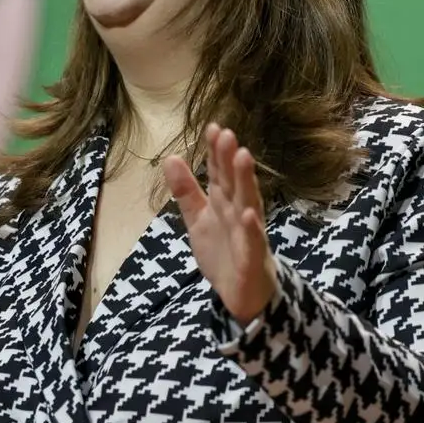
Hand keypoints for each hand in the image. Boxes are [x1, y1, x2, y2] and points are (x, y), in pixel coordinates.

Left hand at [162, 124, 278, 323]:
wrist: (243, 295)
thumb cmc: (224, 251)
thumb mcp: (198, 219)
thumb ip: (186, 191)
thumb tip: (171, 157)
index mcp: (225, 203)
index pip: (220, 173)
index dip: (216, 152)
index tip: (213, 127)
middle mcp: (239, 212)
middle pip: (234, 183)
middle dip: (230, 159)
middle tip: (227, 134)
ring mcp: (248, 234)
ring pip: (248, 204)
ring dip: (246, 181)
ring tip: (243, 157)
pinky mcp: (252, 259)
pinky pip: (252, 242)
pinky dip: (251, 229)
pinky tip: (249, 214)